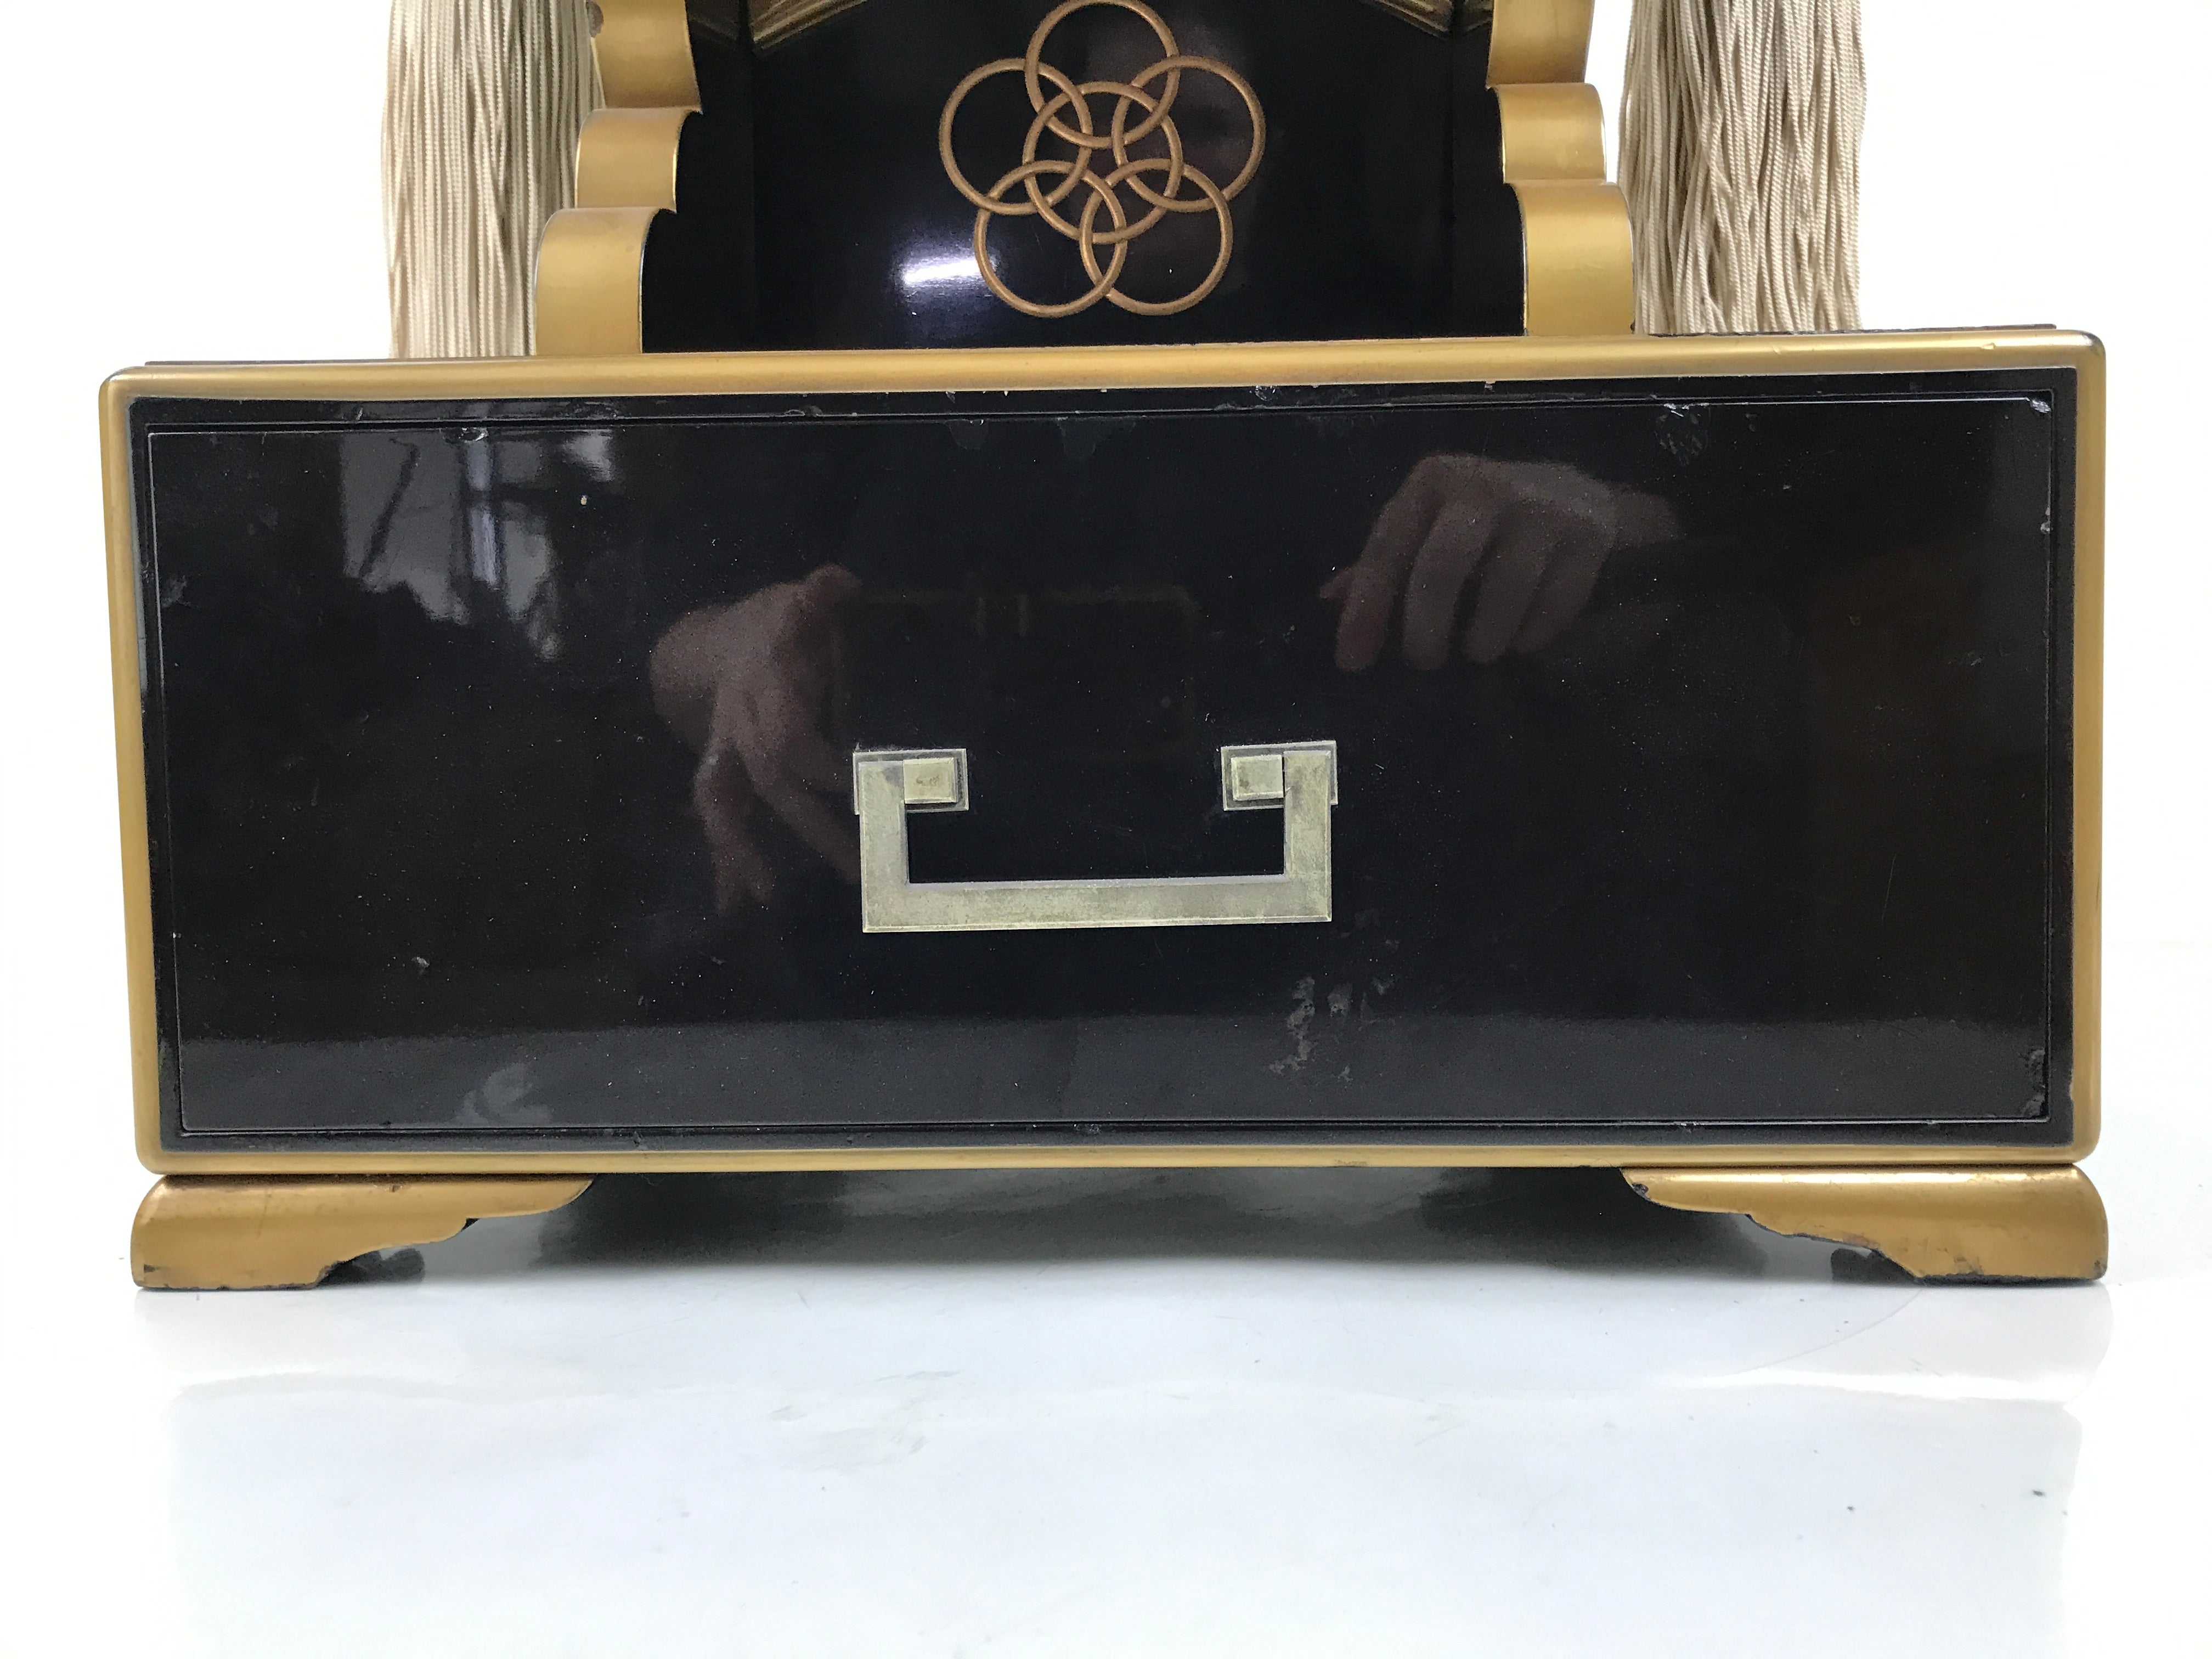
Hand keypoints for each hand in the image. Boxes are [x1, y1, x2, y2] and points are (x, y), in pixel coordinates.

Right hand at [648, 565, 859, 910]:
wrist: (712, 644)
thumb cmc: (772, 626)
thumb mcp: (794, 602)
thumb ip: (817, 597)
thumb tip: (837, 581)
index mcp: (762, 685)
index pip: (787, 730)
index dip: (816, 759)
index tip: (856, 787)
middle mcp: (737, 725)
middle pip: (768, 779)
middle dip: (810, 825)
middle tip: (858, 867)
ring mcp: (724, 755)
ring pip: (726, 806)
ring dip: (743, 854)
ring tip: (764, 899)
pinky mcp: (722, 777)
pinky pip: (718, 821)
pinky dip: (725, 864)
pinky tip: (732, 909)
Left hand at [1320, 456, 1677, 670]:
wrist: (1578, 497)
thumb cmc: (1483, 520)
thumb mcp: (1429, 527)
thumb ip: (1383, 563)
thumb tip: (1327, 600)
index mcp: (1432, 484)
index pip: (1387, 551)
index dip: (1367, 610)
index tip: (1352, 662)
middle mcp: (1483, 488)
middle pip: (1442, 569)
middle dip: (1426, 627)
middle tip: (1425, 661)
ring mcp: (1540, 510)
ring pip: (1504, 591)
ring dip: (1485, 638)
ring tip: (1479, 651)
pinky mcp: (1587, 536)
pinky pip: (1555, 604)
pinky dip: (1533, 634)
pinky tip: (1522, 639)